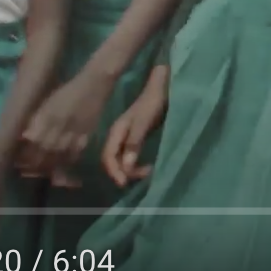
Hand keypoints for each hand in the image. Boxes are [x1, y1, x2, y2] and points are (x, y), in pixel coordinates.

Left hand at [19, 73, 112, 182]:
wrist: (95, 81)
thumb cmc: (69, 89)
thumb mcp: (48, 101)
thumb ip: (37, 119)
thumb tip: (26, 137)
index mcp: (47, 114)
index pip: (32, 140)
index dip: (24, 153)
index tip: (17, 161)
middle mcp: (59, 123)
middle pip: (44, 149)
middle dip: (34, 163)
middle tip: (26, 172)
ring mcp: (74, 129)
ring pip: (59, 153)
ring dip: (49, 165)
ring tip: (42, 172)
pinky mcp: (88, 132)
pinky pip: (76, 150)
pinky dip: (68, 160)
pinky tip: (63, 164)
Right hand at [102, 69, 167, 187]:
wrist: (162, 88)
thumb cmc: (153, 102)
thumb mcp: (143, 122)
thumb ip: (134, 142)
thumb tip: (126, 166)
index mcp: (116, 132)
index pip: (108, 156)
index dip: (113, 171)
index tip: (125, 183)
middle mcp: (118, 136)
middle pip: (113, 161)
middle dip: (124, 172)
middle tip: (145, 175)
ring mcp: (126, 138)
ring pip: (122, 160)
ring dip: (131, 170)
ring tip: (148, 171)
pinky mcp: (135, 139)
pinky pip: (130, 156)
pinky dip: (136, 165)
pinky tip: (146, 166)